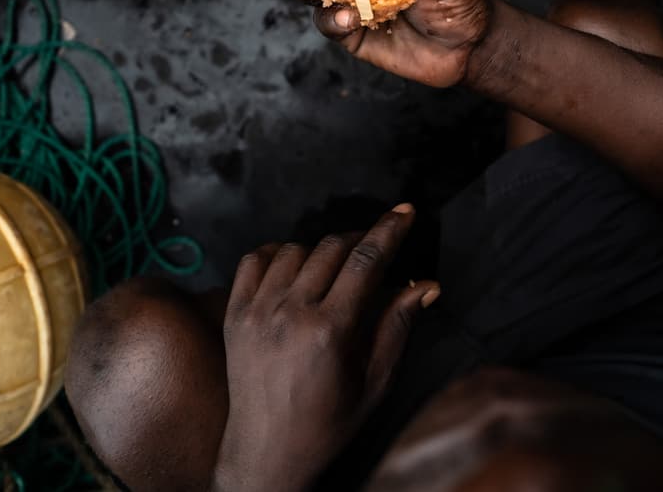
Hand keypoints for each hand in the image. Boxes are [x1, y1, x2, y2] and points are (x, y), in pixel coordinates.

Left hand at [213, 206, 439, 491]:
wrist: (266, 451)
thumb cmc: (328, 423)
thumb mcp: (375, 381)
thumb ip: (398, 326)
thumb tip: (426, 283)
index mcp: (330, 331)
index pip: (365, 261)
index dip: (390, 230)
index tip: (405, 211)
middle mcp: (290, 314)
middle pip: (332, 248)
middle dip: (359, 240)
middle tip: (373, 249)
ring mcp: (257, 311)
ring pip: (295, 249)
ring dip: (321, 251)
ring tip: (335, 270)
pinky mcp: (235, 314)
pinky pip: (255, 259)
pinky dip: (277, 254)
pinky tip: (294, 268)